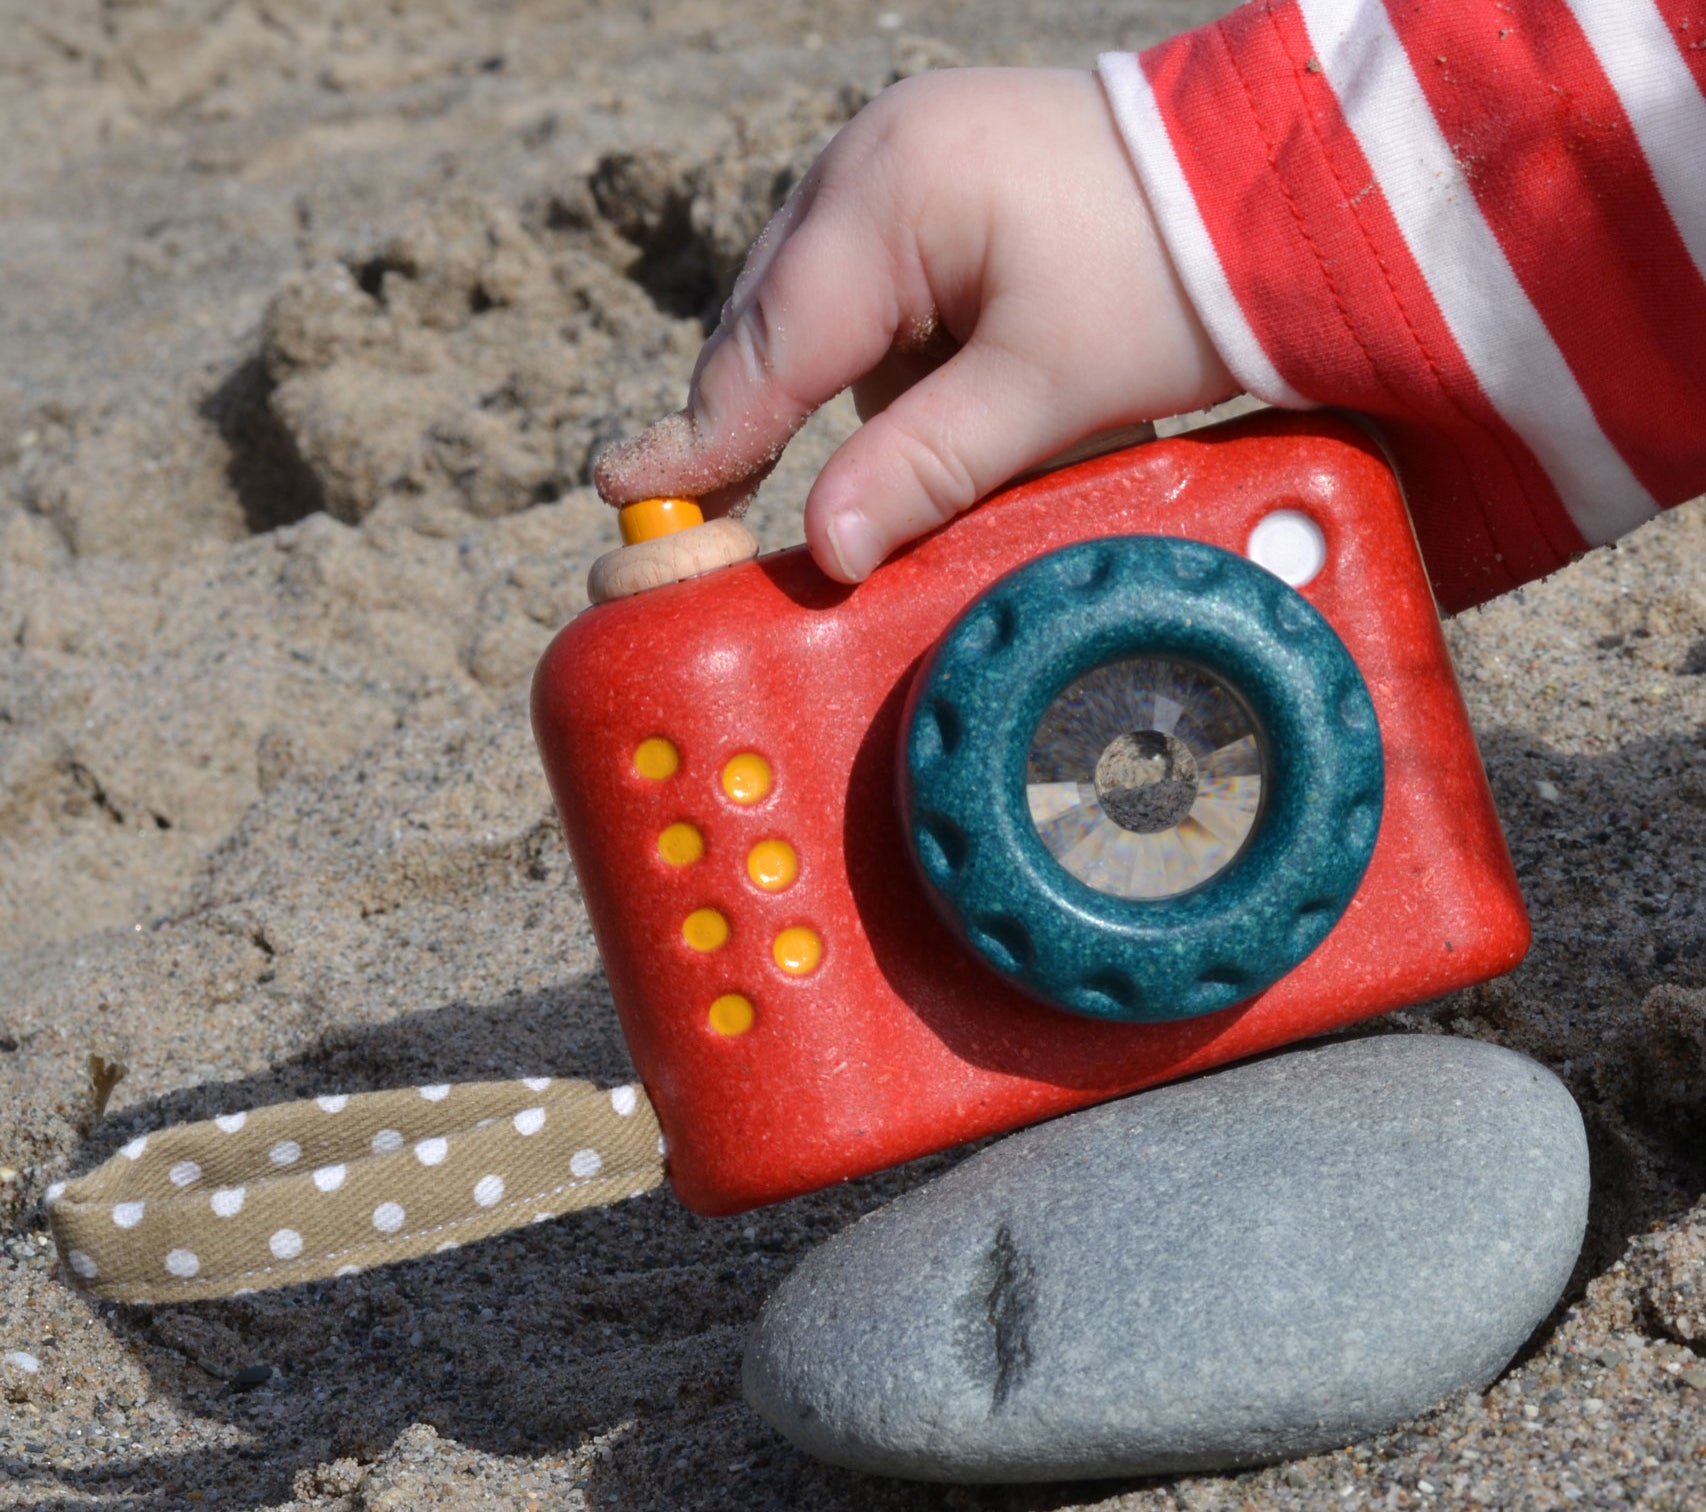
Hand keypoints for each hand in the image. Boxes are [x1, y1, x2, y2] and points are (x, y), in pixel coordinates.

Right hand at [595, 67, 1234, 583]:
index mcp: (885, 196)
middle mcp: (867, 164)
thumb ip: (925, 469)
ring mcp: (897, 166)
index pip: (766, 349)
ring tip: (959, 441)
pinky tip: (969, 391)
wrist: (1272, 183)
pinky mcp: (934, 189)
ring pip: (827, 325)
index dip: (698, 439)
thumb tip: (823, 552)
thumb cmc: (1166, 274)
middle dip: (765, 424)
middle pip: (775, 330)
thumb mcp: (1044, 392)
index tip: (620, 492)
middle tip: (722, 512)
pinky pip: (877, 302)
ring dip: (860, 404)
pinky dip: (901, 367)